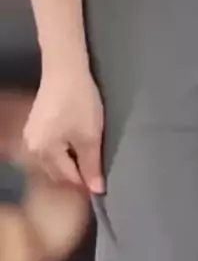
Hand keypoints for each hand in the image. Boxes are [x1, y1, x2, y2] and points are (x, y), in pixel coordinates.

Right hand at [23, 64, 104, 192]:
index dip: (86, 183)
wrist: (65, 70)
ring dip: (69, 165)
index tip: (102, 184)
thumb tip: (97, 190)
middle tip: (97, 173)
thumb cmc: (79, 104)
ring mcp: (31, 137)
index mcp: (44, 153)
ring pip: (53, 162)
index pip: (68, 178)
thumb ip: (92, 165)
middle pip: (57, 172)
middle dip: (76, 175)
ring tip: (88, 162)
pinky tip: (76, 149)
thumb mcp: (90, 137)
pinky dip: (63, 154)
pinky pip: (49, 150)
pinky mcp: (35, 127)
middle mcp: (32, 149)